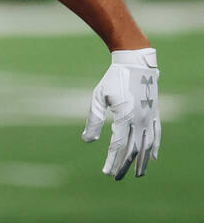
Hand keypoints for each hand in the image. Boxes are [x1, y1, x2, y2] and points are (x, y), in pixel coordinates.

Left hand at [82, 48, 159, 178]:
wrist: (134, 64)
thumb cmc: (112, 80)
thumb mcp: (98, 98)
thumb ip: (93, 120)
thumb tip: (86, 141)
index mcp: (124, 116)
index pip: (117, 145)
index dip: (112, 160)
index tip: (105, 171)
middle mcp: (139, 120)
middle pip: (133, 150)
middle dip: (124, 165)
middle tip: (116, 178)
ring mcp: (149, 117)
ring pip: (147, 146)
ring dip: (141, 162)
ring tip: (137, 175)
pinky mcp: (154, 114)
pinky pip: (157, 135)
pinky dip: (155, 147)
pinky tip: (152, 158)